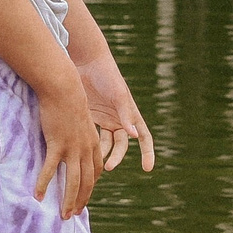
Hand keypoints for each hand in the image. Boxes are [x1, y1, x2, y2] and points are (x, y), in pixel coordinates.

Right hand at [33, 82, 102, 218]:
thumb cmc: (69, 100)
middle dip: (81, 201)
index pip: (95, 172)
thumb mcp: (80, 119)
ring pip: (73, 182)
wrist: (63, 86)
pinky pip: (51, 170)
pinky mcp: (58, 144)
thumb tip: (73, 140)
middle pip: (86, 182)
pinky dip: (44, 184)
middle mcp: (86, 150)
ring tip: (63, 215)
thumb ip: (79, 133)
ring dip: (68, 201)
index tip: (83, 198)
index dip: (90, 188)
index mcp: (93, 144)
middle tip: (73, 215)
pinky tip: (38, 196)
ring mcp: (73, 148)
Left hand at [78, 53, 156, 174]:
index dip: (147, 153)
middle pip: (122, 146)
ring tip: (95, 160)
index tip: (148, 168)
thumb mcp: (119, 95)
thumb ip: (126, 115)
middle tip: (109, 166)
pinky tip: (85, 151)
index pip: (144, 137)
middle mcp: (120, 121)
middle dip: (117, 157)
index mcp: (131, 115)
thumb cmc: (108, 76)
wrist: (88, 63)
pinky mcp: (91, 118)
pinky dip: (90, 144)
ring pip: (106, 144)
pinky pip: (92, 136)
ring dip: (103, 153)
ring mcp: (105, 121)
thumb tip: (135, 136)